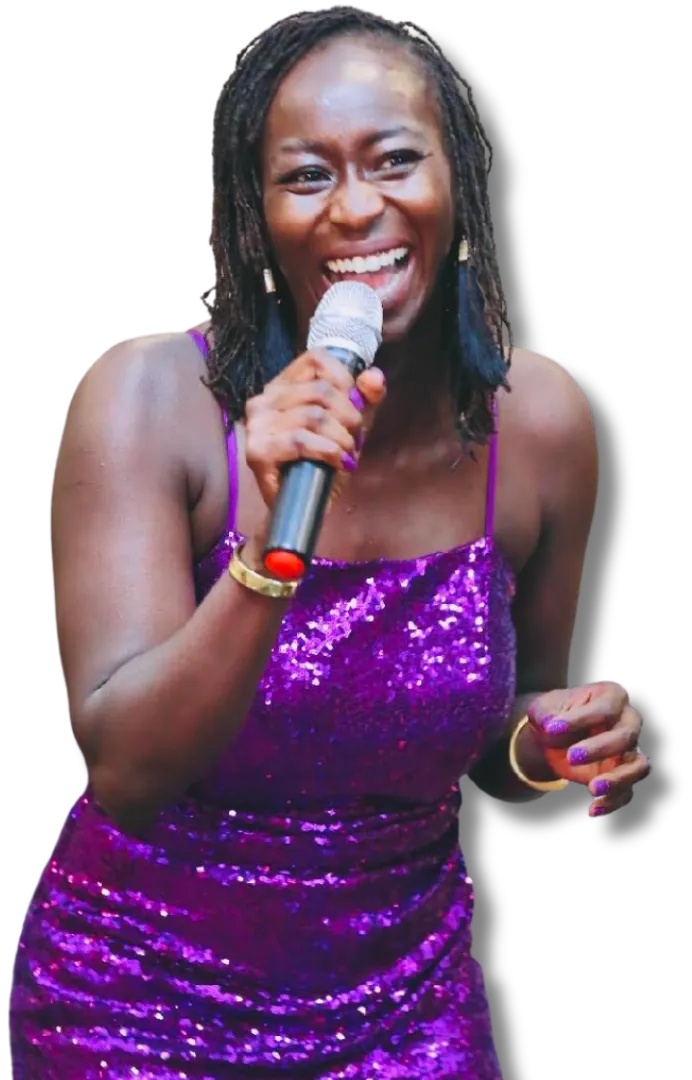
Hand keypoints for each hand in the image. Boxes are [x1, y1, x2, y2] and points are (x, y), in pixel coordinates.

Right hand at [244, 349, 385, 509]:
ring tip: (346, 454)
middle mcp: (263, 400)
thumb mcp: (350, 424)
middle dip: (349, 417)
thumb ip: (364, 398)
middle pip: (320, 390)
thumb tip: (375, 377)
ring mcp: (257, 425)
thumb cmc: (323, 462)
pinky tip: (337, 462)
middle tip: (354, 439)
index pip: (317, 358)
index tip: (355, 407)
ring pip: (313, 416)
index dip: (345, 380)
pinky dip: (328, 451)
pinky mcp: (258, 451)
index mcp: (282, 386)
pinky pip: (301, 440)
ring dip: (341, 438)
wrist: (303, 505)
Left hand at [527, 681, 651, 818]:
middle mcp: (629, 721)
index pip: (603, 708)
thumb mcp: (543, 709)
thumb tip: (551, 727)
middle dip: (600, 748)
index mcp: (612, 696)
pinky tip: (592, 810)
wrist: (553, 736)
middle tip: (572, 756)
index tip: (551, 729)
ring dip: (618, 778)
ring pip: (639, 766)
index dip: (580, 719)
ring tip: (592, 789)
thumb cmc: (553, 715)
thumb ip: (546, 715)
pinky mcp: (624, 774)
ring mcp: (631, 749)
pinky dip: (612, 803)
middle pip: (626, 736)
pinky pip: (628, 792)